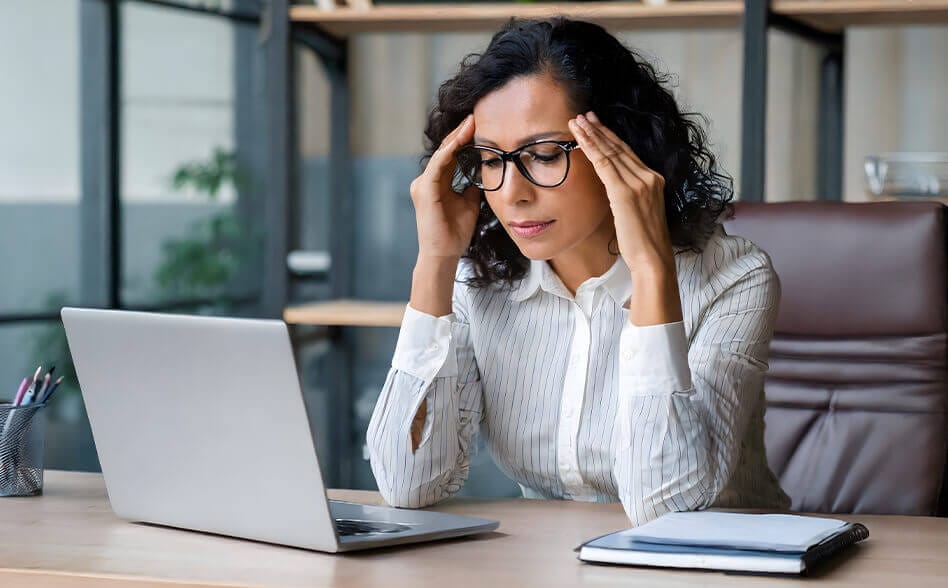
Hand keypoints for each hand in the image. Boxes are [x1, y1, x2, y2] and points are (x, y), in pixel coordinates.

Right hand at [409, 114, 481, 261]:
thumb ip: (472, 185)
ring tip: (472, 122)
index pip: (451, 155)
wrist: (444, 254)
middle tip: (477, 115)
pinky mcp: (424, 190)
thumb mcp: (469, 202)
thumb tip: (485, 169)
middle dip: (461, 133)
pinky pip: (438, 165)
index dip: (464, 139)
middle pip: (445, 150)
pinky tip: (461, 140)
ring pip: (441, 154)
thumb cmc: (455, 232)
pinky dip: (450, 151)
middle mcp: (426, 180)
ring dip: (457, 137)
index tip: (481, 125)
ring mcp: (422, 184)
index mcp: (436, 183)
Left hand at [567, 111, 674, 273]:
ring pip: (610, 152)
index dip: (611, 138)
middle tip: (583, 115)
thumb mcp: (638, 213)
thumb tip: (614, 191)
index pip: (628, 154)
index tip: (596, 125)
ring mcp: (639, 183)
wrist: (653, 259)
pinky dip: (591, 149)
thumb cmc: (644, 243)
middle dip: (599, 130)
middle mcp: (649, 177)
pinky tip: (580, 139)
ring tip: (576, 122)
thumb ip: (628, 197)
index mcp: (654, 181)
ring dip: (591, 135)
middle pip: (619, 148)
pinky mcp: (625, 193)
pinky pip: (604, 165)